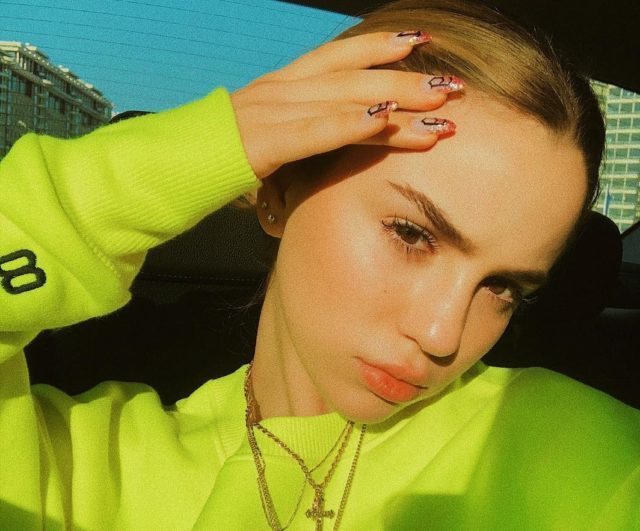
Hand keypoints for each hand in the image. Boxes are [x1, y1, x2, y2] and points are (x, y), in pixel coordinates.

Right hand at [231, 31, 460, 178]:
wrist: (164, 171)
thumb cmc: (215, 161)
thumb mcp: (263, 139)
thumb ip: (294, 134)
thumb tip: (324, 146)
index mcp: (279, 86)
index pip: (336, 57)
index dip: (378, 47)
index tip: (418, 44)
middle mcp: (278, 89)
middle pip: (352, 76)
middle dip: (405, 79)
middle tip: (452, 85)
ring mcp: (269, 111)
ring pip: (343, 99)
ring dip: (396, 101)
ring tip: (440, 107)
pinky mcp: (262, 142)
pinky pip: (314, 131)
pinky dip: (351, 125)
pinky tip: (386, 124)